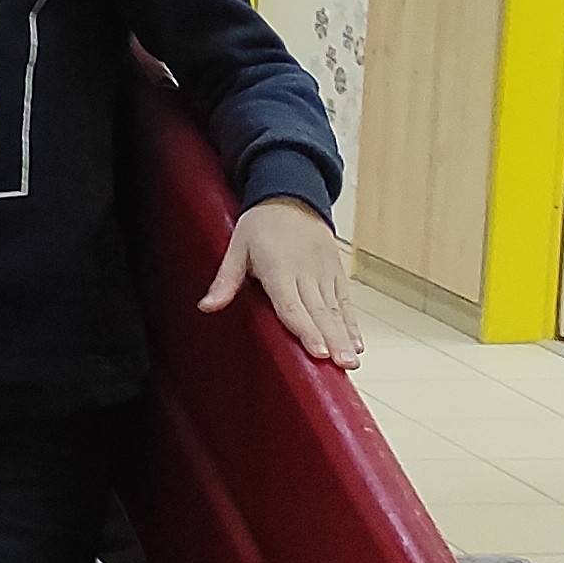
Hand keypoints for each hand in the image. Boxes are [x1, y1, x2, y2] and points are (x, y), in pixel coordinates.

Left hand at [205, 197, 363, 367]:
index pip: (292, 305)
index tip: (318, 351)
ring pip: (335, 309)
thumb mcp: (236, 247)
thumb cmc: (261, 224)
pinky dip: (352, 323)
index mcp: (279, 268)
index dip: (305, 329)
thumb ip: (225, 280)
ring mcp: (324, 272)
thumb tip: (206, 306)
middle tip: (342, 365)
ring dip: (345, 336)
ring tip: (352, 362)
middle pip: (319, 312)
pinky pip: (345, 301)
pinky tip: (357, 344)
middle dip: (332, 340)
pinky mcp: (336, 272)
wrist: (291, 197)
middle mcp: (306, 272)